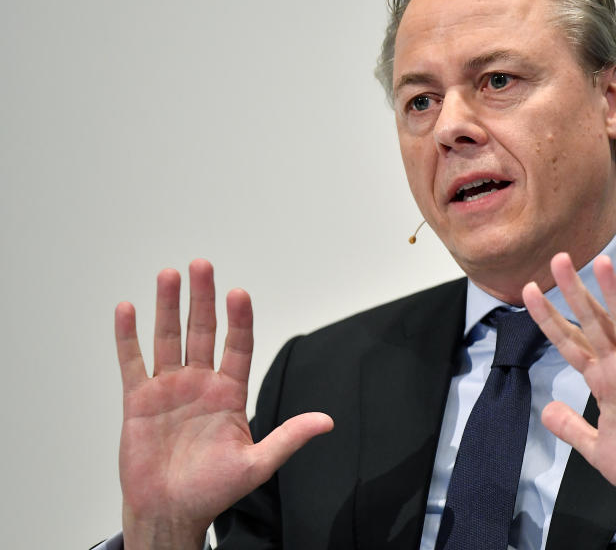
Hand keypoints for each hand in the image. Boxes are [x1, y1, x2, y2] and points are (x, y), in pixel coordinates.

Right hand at [114, 260, 333, 549]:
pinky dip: (128, 337)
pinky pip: (133, 362)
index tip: (238, 293)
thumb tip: (326, 422)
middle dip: (202, 298)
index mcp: (229, 393)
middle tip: (202, 266)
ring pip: (168, 338)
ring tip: (169, 274)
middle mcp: (200, 383)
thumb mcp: (257, 464)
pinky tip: (128, 309)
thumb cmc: (213, 490)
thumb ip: (289, 437)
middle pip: (202, 332)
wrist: (171, 512)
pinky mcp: (139, 401)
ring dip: (167, 307)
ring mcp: (169, 389)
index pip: (238, 346)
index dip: (239, 320)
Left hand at [522, 253, 615, 545]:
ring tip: (600, 263)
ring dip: (613, 295)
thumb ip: (572, 427)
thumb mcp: (595, 447)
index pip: (570, 342)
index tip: (529, 291)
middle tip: (558, 258)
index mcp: (602, 381)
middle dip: (575, 292)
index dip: (550, 317)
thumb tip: (548, 408)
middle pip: (592, 323)